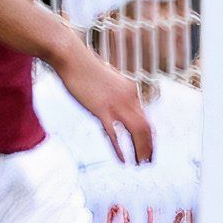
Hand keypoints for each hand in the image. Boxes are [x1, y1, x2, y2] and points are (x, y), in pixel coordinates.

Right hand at [57, 42, 154, 162]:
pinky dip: (120, 149)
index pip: (146, 119)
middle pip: (146, 128)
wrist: (72, 57)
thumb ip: (115, 95)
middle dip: (149, 147)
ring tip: (139, 164)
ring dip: (140, 150)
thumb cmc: (86, 68)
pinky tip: (123, 160)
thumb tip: (117, 108)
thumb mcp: (107, 81)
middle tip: (148, 161)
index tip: (149, 149)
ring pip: (136, 133)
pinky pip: (114, 134)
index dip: (150, 137)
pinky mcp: (100, 110)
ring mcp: (116, 104)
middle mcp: (129, 98)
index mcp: (131, 91)